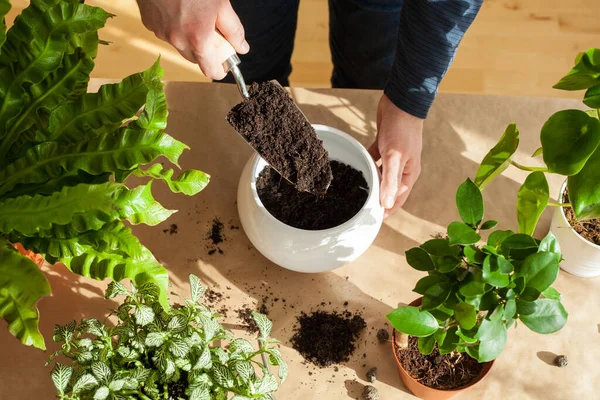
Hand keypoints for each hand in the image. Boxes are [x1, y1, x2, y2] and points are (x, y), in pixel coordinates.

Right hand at [136, 0, 248, 79]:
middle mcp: (177, 40)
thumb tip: (241, 48)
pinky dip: (173, 26)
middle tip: (212, 31)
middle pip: (195, 59)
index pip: (210, 70)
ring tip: (193, 14)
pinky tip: (177, 9)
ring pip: (179, 46)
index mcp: (198, 37)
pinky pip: (165, 33)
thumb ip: (233, 30)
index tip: (225, 63)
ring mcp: (160, 32)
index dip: (220, 69)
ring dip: (188, 38)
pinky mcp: (148, 23)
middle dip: (205, 51)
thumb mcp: (221, 3)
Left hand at [368, 94, 422, 217]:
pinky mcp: (384, 144)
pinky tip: (357, 167)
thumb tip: (387, 204)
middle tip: (362, 209)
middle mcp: (403, 167)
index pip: (398, 198)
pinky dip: (367, 164)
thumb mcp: (395, 157)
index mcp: (409, 173)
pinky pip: (374, 159)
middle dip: (378, 199)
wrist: (402, 101)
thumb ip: (391, 181)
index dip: (387, 210)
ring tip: (358, 192)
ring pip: (381, 175)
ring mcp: (393, 156)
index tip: (374, 221)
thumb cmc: (402, 129)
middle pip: (389, 189)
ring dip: (371, 182)